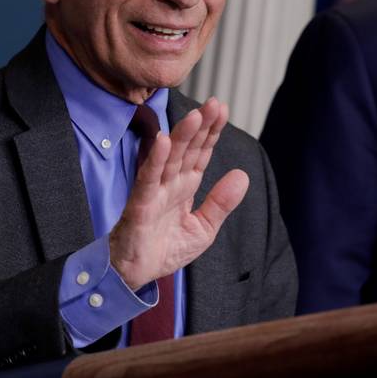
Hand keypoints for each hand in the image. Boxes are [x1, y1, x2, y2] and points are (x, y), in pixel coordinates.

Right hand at [108, 97, 248, 290]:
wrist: (134, 274)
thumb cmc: (163, 250)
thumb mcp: (203, 228)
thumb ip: (221, 203)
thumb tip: (242, 175)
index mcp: (186, 186)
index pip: (201, 153)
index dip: (211, 132)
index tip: (222, 109)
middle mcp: (170, 183)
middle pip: (187, 148)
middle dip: (201, 126)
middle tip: (213, 103)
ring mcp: (154, 191)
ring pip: (169, 158)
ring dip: (181, 136)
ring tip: (195, 116)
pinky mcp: (139, 204)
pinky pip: (147, 179)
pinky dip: (154, 160)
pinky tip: (162, 141)